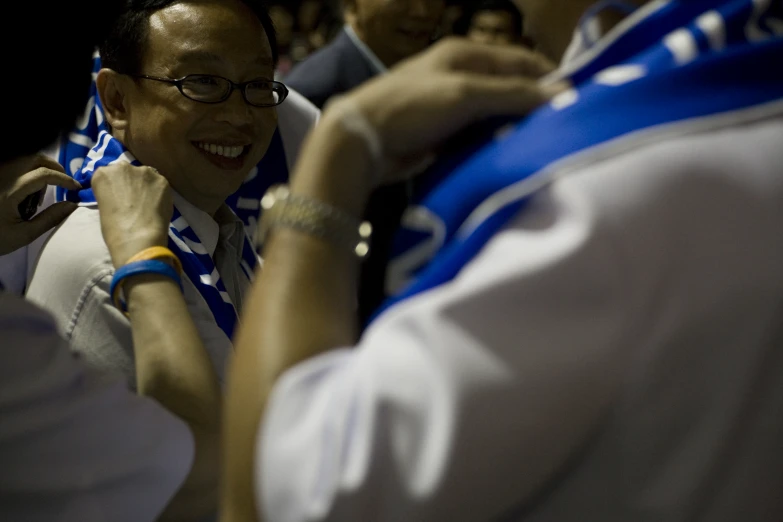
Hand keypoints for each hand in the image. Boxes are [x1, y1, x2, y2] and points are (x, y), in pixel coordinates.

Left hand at [0, 154, 80, 255]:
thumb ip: (50, 218)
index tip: (75, 188)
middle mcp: (3, 178)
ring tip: (44, 189)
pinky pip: (15, 167)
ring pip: (24, 160)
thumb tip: (72, 205)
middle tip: (63, 181)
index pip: (42, 174)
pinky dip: (28, 172)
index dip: (63, 178)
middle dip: (53, 166)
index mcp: (10, 191)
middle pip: (33, 158)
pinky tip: (29, 189)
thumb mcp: (24, 234)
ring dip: (40, 168)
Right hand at [91, 164, 173, 267]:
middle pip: (127, 172)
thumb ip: (112, 194)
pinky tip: (158, 205)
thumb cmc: (114, 229)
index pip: (108, 175)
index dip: (115, 187)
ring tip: (148, 203)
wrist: (138, 237)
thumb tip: (123, 196)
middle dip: (130, 183)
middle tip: (134, 200)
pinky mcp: (162, 180)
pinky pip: (159, 184)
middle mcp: (122, 166)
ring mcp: (144, 171)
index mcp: (102, 174)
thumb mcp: (103, 207)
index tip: (118, 198)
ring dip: (145, 186)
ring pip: (145, 176)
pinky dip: (159, 193)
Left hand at [325, 38, 565, 180]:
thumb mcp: (465, 95)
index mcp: (465, 53)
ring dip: (515, 126)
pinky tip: (511, 154)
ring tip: (542, 144)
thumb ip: (513, 95)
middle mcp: (460, 74)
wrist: (362, 140)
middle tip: (561, 128)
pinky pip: (479, 133)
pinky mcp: (444, 131)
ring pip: (496, 113)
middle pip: (510, 87)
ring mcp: (451, 104)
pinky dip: (495, 141)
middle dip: (534, 105)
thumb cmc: (412, 108)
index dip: (549, 78)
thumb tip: (564, 93)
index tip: (576, 102)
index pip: (521, 61)